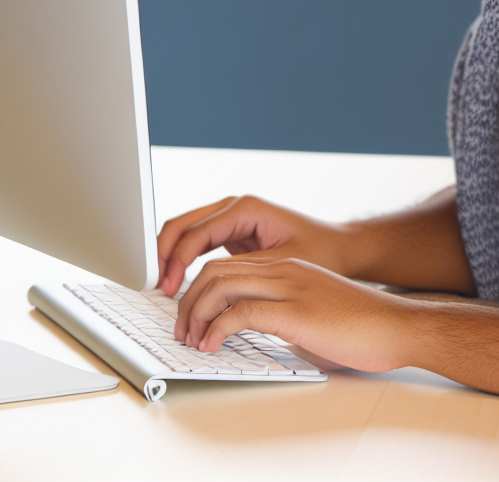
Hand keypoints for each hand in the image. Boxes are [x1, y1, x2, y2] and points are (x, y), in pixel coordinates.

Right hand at [156, 196, 352, 296]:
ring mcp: (231, 220)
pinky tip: (178, 286)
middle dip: (164, 256)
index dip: (177, 261)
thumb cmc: (320, 252)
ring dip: (170, 259)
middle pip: (182, 226)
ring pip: (185, 234)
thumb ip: (244, 272)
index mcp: (246, 208)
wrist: (341, 249)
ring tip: (163, 290)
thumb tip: (209, 285)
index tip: (169, 289)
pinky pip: (197, 244)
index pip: (196, 232)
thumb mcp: (282, 264)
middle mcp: (235, 209)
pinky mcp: (232, 235)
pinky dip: (183, 262)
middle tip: (158, 289)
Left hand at [174, 254, 411, 371]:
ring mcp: (290, 288)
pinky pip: (241, 312)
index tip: (190, 319)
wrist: (396, 326)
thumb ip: (281, 316)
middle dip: (188, 302)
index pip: (227, 265)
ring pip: (221, 285)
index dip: (199, 291)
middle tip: (182, 332)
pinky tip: (212, 346)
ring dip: (196, 314)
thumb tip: (249, 335)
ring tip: (192, 340)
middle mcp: (285, 271)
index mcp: (288, 269)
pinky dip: (216, 329)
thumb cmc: (360, 326)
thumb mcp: (311, 314)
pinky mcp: (295, 312)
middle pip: (216, 271)